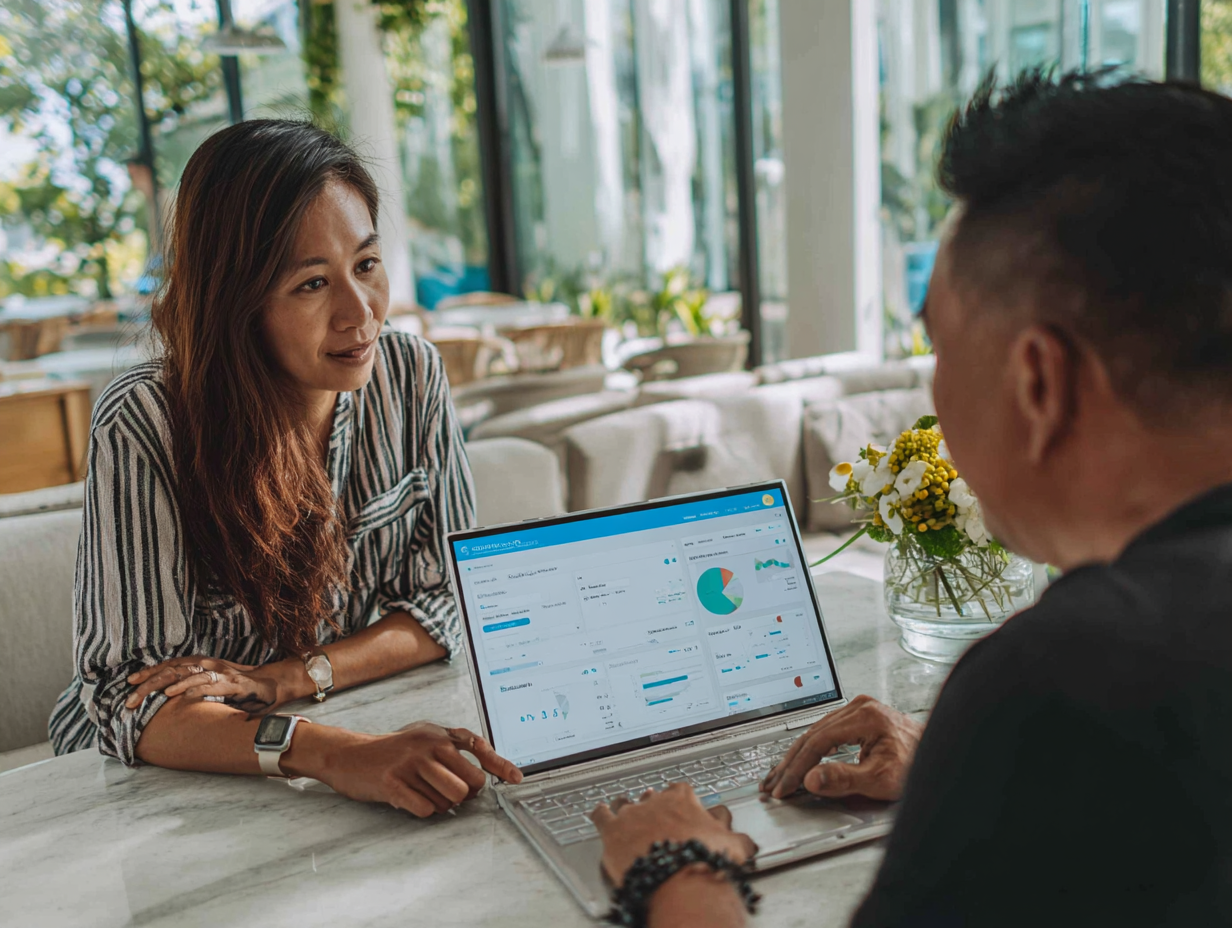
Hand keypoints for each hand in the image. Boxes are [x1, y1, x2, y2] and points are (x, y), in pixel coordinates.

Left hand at [126, 656, 281, 714]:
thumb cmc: (240, 689)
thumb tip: (168, 701)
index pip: (170, 666)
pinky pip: (210, 683)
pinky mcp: (233, 683)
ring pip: (188, 674)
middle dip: (149, 684)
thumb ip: (194, 690)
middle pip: (173, 670)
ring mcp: (221, 672)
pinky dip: (194, 688)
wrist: (272, 686)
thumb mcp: (213, 688)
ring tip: (152, 697)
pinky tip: (179, 695)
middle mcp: (209, 664)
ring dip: (168, 685)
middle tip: (130, 700)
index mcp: (202, 664)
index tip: (129, 682)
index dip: (150, 672)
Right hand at [303, 723, 522, 817]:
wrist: (348, 755)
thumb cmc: (392, 752)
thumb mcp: (423, 739)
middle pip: (471, 782)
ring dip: (443, 804)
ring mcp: (410, 763)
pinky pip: (427, 809)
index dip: (501, 765)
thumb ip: (451, 750)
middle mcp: (428, 744)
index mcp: (438, 733)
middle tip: (450, 793)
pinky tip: (409, 798)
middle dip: (466, 794)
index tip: (516, 778)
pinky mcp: (394, 783)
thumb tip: (480, 778)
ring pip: (451, 798)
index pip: (478, 747)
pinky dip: (423, 810)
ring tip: (426, 794)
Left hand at [591, 783, 757, 885]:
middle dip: (653, 806)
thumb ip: (737, 839)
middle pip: (651, 796)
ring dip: (626, 808)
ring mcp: (631, 814)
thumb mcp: (734, 847)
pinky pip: (601, 815)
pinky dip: (600, 814)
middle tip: (656, 819)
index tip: (681, 810)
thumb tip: (746, 841)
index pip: (680, 790)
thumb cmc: (706, 863)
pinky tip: (600, 813)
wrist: (680, 882)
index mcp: (683, 799)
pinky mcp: (612, 831)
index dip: (680, 800)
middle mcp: (655, 801)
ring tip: (626, 813)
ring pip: (624, 802)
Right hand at [761, 694, 922, 800]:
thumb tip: (811, 779)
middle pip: (812, 734)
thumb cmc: (918, 766)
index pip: (818, 741)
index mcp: (864, 716)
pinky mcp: (859, 717)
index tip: (785, 788)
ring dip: (796, 757)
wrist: (942, 756)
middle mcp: (859, 707)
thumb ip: (844, 779)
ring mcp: (858, 709)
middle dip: (790, 763)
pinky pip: (826, 732)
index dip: (798, 768)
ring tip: (778, 776)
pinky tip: (799, 762)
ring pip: (816, 732)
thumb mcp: (881, 779)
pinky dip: (811, 750)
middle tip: (773, 785)